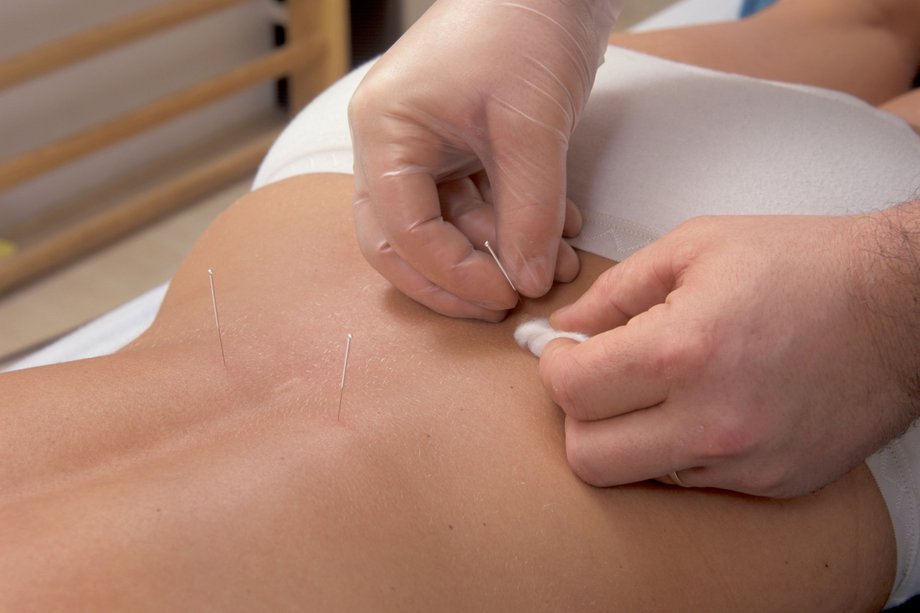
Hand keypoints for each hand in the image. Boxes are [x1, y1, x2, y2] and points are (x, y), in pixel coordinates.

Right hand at [349, 0, 620, 320]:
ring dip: (497, 251)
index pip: (400, 230)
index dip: (451, 274)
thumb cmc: (525, 24)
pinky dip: (513, 221)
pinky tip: (558, 229)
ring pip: (445, 225)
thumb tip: (526, 282)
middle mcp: (394, 142)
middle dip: (454, 278)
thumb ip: (529, 213)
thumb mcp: (531, 127)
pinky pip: (476, 200)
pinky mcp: (462, 142)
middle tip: (503, 305)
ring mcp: (426, 142)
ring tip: (553, 264)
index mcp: (386, 131)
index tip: (504, 297)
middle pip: (403, 239)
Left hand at [539, 211, 919, 496]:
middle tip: (597, 380)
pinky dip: (680, 448)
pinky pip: (692, 480)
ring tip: (658, 388)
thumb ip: (616, 291)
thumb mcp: (696, 247)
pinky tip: (705, 405)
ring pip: (637, 475)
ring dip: (628, 435)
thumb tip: (565, 327)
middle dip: (577, 416)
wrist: (898, 307)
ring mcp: (743, 461)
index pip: (569, 390)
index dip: (553, 366)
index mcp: (683, 350)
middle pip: (588, 457)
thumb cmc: (805, 266)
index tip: (565, 352)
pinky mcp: (771, 483)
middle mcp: (710, 420)